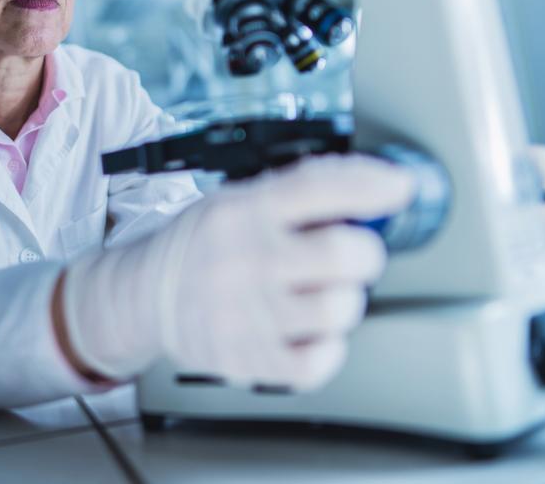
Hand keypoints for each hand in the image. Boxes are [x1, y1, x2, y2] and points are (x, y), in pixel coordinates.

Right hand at [61, 154, 415, 390]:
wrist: (145, 294)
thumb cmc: (203, 246)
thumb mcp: (241, 199)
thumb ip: (303, 190)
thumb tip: (378, 183)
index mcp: (243, 211)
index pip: (317, 188)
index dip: (371, 185)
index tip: (399, 187)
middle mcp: (245, 260)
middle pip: (344, 255)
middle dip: (364, 252)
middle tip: (352, 253)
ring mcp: (246, 313)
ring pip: (341, 308)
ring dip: (345, 300)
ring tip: (323, 292)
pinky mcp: (249, 358)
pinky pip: (319, 361)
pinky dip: (328, 347)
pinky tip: (311, 329)